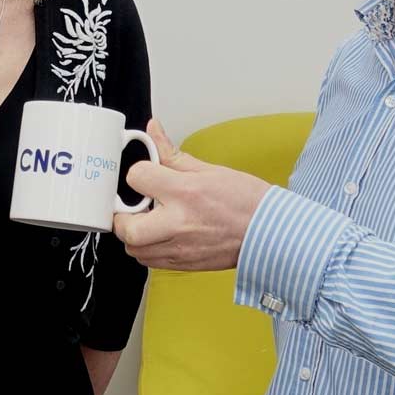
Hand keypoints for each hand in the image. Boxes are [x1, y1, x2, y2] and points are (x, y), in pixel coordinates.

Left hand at [111, 119, 270, 271]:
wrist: (271, 233)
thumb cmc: (245, 202)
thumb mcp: (208, 169)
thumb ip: (171, 153)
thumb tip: (153, 131)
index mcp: (184, 193)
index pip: (136, 178)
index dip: (138, 174)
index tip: (146, 176)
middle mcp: (178, 223)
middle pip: (126, 228)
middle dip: (123, 217)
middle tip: (134, 207)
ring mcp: (180, 247)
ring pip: (135, 250)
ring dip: (134, 235)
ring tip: (149, 222)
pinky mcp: (184, 264)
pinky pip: (150, 261)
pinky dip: (148, 249)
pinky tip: (161, 235)